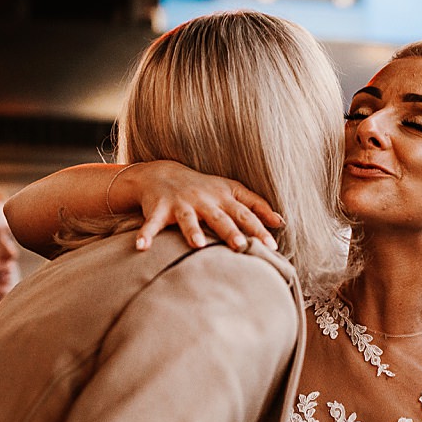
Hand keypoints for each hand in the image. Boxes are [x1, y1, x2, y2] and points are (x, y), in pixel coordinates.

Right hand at [124, 160, 284, 251]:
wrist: (162, 173)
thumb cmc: (204, 187)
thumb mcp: (231, 190)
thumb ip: (256, 204)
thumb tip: (280, 221)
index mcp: (222, 197)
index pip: (244, 214)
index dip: (259, 228)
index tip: (272, 245)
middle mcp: (203, 200)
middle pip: (219, 218)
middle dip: (230, 231)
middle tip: (242, 246)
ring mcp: (180, 204)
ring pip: (187, 219)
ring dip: (192, 231)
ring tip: (198, 245)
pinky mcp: (158, 210)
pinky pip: (151, 224)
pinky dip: (145, 235)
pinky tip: (141, 248)